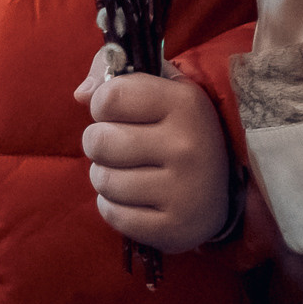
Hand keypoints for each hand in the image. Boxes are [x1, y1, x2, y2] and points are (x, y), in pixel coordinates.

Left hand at [76, 50, 232, 252]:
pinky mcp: (175, 228)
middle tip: (119, 146)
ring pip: (103, 180)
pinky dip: (113, 207)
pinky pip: (113, 214)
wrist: (221, 188)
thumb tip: (81, 94)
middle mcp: (187, 146)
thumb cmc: (175, 128)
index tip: (118, 112)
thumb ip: (112, 74)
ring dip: (105, 176)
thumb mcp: (157, 87)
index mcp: (184, 103)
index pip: (108, 97)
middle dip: (98, 143)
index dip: (102, 105)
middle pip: (98, 141)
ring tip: (128, 172)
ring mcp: (184, 191)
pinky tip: (135, 198)